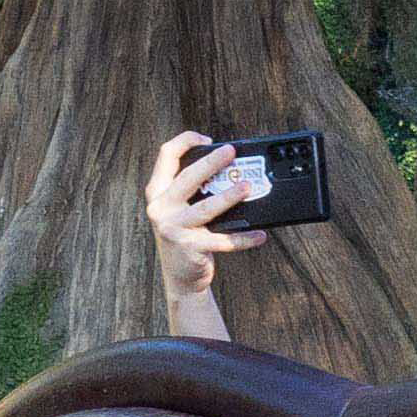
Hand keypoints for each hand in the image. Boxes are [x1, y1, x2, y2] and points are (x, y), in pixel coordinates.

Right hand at [139, 131, 263, 280]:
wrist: (180, 277)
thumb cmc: (185, 235)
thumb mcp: (179, 208)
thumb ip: (190, 189)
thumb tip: (228, 168)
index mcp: (157, 192)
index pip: (166, 155)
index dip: (186, 141)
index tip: (208, 139)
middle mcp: (160, 207)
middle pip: (188, 177)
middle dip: (212, 162)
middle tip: (232, 152)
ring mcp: (173, 228)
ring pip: (206, 208)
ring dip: (229, 196)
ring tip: (247, 187)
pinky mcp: (189, 247)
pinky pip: (222, 240)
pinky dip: (243, 238)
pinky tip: (259, 234)